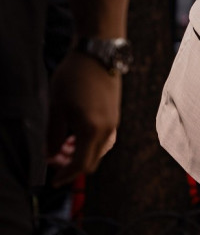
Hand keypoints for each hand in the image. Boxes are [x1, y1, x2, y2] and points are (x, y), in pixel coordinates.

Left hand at [46, 50, 121, 185]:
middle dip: (71, 165)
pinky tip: (76, 134)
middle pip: (91, 162)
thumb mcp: (56, 107)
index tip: (54, 180)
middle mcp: (107, 131)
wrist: (98, 54)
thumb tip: (49, 155)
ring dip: (80, 154)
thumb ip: (53, 135)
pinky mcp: (114, 116)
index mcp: (92, 130)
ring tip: (63, 144)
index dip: (66, 175)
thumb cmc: (74, 77)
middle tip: (53, 158)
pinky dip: (89, 144)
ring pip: (98, 152)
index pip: (80, 165)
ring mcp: (114, 124)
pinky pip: (104, 140)